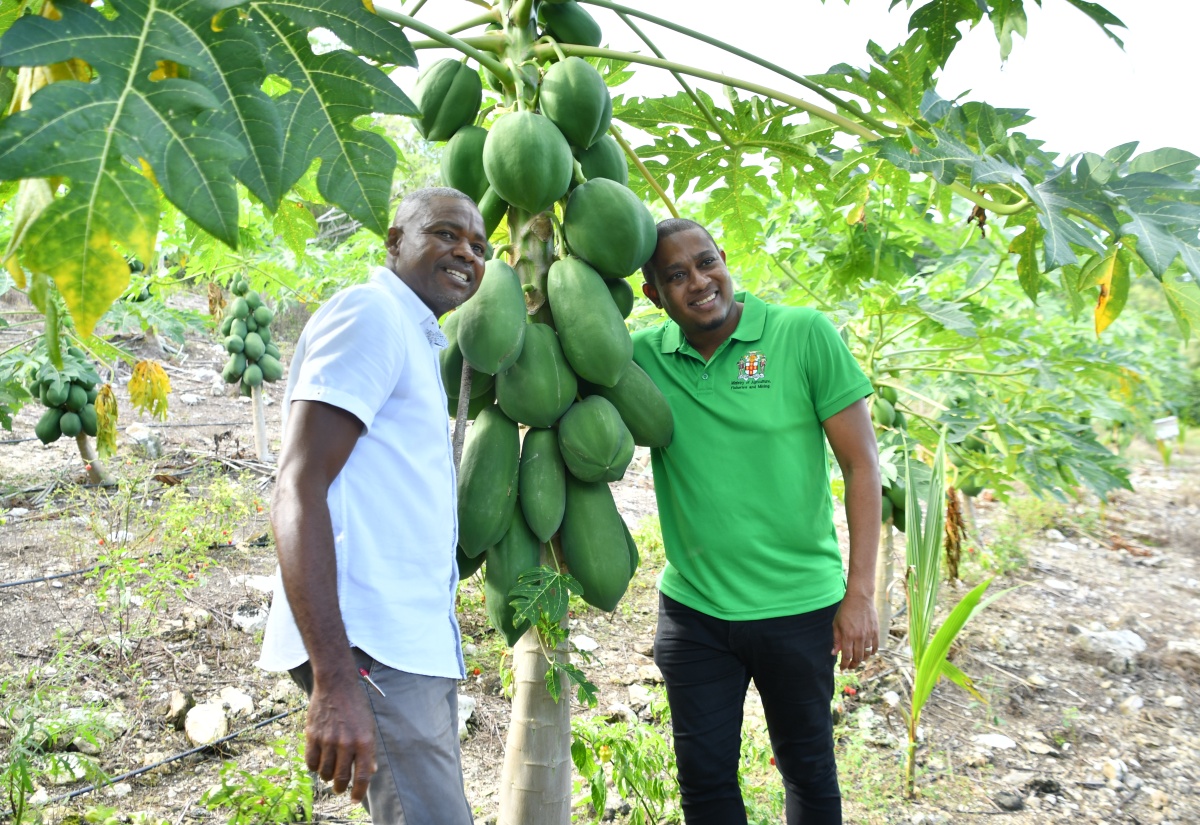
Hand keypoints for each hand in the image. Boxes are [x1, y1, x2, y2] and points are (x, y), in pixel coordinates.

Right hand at [305, 676, 376, 801]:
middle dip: (340, 787)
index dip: (359, 792)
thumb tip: (371, 771)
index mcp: (364, 742)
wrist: (336, 685)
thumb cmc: (356, 706)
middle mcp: (346, 744)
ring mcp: (328, 740)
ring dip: (327, 776)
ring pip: (324, 773)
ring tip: (330, 771)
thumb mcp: (369, 726)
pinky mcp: (312, 736)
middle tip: (339, 787)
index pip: (361, 777)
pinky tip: (319, 762)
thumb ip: (369, 750)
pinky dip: (315, 766)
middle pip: (341, 778)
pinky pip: (311, 762)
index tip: (355, 800)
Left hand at [832, 592, 878, 670]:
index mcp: (848, 635)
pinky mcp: (876, 631)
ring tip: (857, 660)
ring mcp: (869, 635)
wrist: (860, 598)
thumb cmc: (845, 610)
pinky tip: (867, 653)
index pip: (846, 656)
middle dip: (853, 665)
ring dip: (862, 659)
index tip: (842, 668)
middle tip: (850, 666)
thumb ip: (836, 639)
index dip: (844, 664)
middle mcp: (859, 637)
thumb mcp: (837, 624)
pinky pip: (875, 647)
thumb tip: (834, 653)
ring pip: (867, 654)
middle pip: (857, 658)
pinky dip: (872, 653)